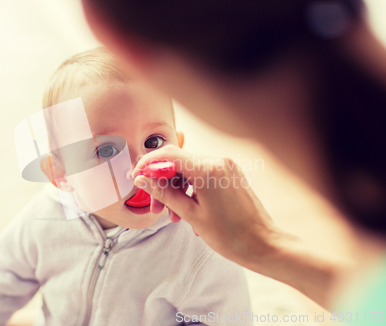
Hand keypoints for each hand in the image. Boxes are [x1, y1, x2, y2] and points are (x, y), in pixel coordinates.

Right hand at [132, 145, 278, 266]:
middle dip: (162, 184)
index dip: (148, 164)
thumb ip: (165, 194)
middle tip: (154, 207)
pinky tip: (188, 213)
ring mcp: (226, 168)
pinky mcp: (230, 176)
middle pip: (178, 164)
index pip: (168, 155)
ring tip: (172, 216)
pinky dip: (190, 192)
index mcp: (207, 169)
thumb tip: (143, 181)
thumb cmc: (232, 235)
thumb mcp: (191, 214)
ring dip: (175, 191)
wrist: (264, 245)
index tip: (136, 176)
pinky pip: (202, 178)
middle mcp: (218, 162)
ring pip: (189, 172)